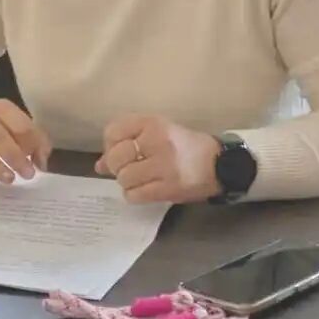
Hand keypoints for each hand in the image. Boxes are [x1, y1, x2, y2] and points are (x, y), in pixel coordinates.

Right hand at [0, 98, 52, 189]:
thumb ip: (35, 141)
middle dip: (15, 156)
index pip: (20, 126)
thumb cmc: (0, 124)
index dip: (32, 144)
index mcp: (3, 109)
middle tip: (29, 174)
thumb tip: (42, 164)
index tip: (39, 162)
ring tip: (9, 179)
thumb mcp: (17, 124)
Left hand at [95, 114, 221, 203]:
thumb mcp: (158, 134)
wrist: (220, 164)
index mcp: (154, 123)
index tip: (119, 150)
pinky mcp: (168, 188)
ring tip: (139, 180)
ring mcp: (163, 165)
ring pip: (124, 178)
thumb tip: (98, 164)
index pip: (114, 131)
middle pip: (117, 156)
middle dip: (116, 166)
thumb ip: (129, 143)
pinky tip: (144, 190)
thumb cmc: (185, 146)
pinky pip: (135, 195)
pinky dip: (134, 195)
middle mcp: (157, 141)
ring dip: (127, 182)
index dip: (110, 144)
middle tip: (126, 169)